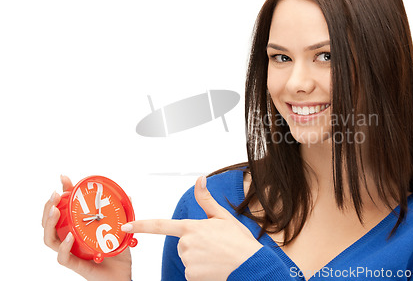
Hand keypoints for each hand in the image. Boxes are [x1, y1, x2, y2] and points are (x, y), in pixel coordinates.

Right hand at [42, 175, 131, 280]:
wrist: (122, 274)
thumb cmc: (117, 252)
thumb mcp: (120, 228)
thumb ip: (122, 213)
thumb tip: (127, 194)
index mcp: (76, 228)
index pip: (62, 209)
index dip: (61, 194)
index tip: (64, 178)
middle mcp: (69, 239)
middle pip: (49, 223)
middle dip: (49, 206)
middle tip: (55, 194)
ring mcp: (71, 252)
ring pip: (49, 239)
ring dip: (50, 223)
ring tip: (55, 210)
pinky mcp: (76, 265)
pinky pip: (63, 257)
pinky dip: (64, 247)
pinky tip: (69, 236)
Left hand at [122, 176, 262, 280]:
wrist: (250, 265)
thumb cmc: (238, 241)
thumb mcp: (222, 216)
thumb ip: (206, 199)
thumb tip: (200, 179)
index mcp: (191, 227)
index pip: (160, 225)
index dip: (140, 225)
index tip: (125, 226)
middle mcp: (186, 244)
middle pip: (183, 243)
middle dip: (195, 244)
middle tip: (214, 245)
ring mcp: (188, 261)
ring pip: (188, 258)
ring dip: (199, 257)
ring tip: (216, 256)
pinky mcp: (191, 276)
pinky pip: (191, 271)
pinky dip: (201, 270)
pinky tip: (213, 267)